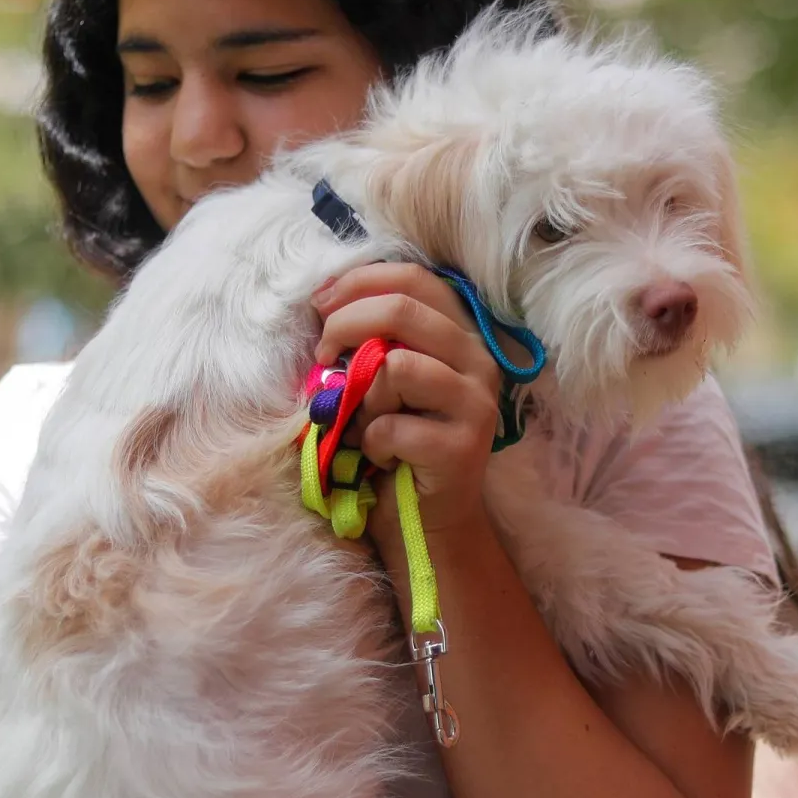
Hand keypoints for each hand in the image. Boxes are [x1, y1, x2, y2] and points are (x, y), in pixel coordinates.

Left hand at [312, 263, 502, 543]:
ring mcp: (475, 402)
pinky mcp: (463, 446)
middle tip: (322, 358)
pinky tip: (382, 457)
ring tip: (367, 422)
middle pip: (401, 310)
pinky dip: (371, 443)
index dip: (358, 282)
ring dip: (363, 397)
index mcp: (459, 333)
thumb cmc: (397, 441)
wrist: (427, 521)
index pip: (413, 277)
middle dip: (344, 326)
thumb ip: (372, 337)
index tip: (320, 305)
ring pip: (396, 366)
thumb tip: (323, 299)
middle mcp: (477, 359)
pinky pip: (392, 426)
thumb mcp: (383, 378)